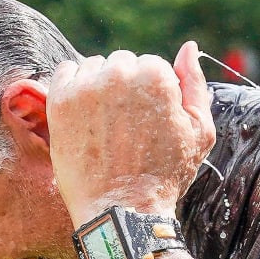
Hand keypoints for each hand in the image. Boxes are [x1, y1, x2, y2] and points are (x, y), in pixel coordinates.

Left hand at [46, 42, 215, 224]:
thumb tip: (188, 47)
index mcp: (155, 75)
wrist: (122, 211)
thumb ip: (194, 84)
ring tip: (105, 125)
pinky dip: (72, 85)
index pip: (150, 64)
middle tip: (125, 126)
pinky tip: (82, 114)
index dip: (151, 94)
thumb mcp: (200, 131)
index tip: (147, 121)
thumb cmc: (165, 175)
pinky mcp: (59, 101)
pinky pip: (64, 72)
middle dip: (125, 86)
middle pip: (121, 63)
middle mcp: (119, 73)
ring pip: (93, 67)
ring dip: (98, 85)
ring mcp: (86, 86)